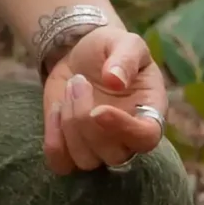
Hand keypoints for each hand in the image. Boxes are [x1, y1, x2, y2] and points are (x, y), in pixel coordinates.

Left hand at [43, 24, 168, 175]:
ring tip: (71, 88)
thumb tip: (115, 80)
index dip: (124, 129)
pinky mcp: (72, 150)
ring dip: (69, 124)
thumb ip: (125, 58)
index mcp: (150, 113)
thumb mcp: (124, 42)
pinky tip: (56, 107)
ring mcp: (100, 148)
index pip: (147, 138)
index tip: (99, 109)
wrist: (82, 57)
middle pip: (113, 155)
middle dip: (86, 119)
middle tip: (79, 81)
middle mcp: (128, 138)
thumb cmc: (111, 49)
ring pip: (85, 160)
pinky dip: (53, 137)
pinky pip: (60, 162)